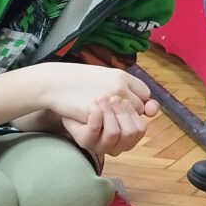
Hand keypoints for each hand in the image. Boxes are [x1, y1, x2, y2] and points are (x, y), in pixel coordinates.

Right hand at [34, 62, 154, 126]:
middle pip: (139, 109)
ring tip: (104, 120)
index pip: (145, 94)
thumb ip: (127, 89)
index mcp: (121, 75)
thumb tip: (152, 109)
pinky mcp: (98, 113)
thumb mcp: (105, 77)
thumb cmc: (77, 80)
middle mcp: (119, 86)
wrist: (53, 82)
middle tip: (112, 116)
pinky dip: (106, 130)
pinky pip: (112, 129)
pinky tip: (96, 123)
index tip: (125, 107)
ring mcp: (109, 99)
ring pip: (128, 122)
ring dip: (119, 125)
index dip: (138, 103)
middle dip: (129, 116)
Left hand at [62, 93, 158, 158]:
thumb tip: (153, 108)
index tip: (124, 99)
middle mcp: (115, 146)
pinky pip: (94, 129)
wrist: (69, 96)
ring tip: (101, 98)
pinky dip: (95, 112)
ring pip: (113, 133)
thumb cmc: (98, 98)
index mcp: (127, 138)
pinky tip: (91, 102)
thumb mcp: (122, 96)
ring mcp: (99, 146)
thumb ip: (140, 101)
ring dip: (109, 111)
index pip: (140, 129)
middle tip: (112, 97)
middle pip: (129, 132)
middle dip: (122, 112)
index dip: (134, 113)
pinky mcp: (85, 142)